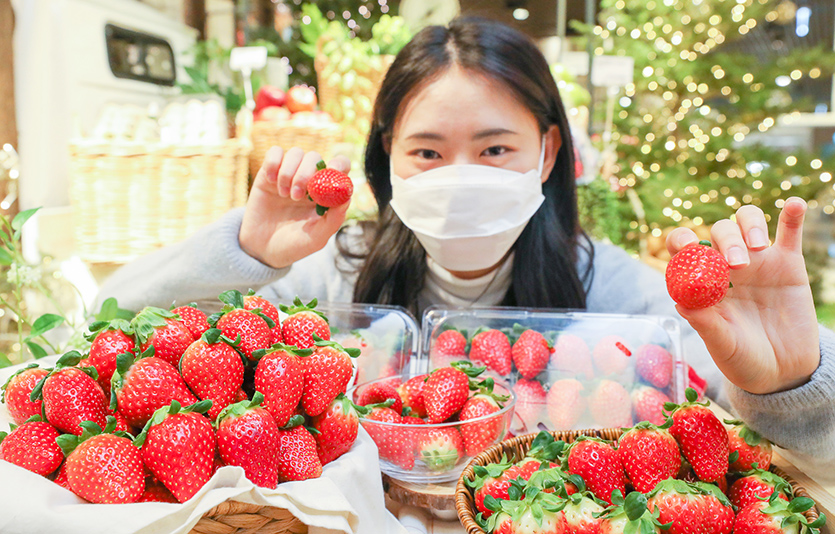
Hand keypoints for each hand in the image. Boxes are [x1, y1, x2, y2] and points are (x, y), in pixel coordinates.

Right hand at [239, 147, 350, 268]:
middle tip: (297, 196)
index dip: (338, 164)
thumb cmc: (294, 245)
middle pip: (315, 158)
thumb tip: (347, 196)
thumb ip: (333, 220)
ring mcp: (289, 175)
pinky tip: (271, 182)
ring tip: (285, 195)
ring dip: (290, 172)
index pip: (340, 167)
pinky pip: (275, 152)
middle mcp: (309, 180)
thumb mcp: (316, 239)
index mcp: (326, 193)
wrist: (261, 250)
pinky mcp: (269, 173)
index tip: (331, 171)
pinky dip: (274, 163)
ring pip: (296, 153)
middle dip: (307, 173)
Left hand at [665, 197, 819, 394]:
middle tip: (737, 263)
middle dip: (724, 240)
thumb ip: (705, 324)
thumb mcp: (722, 345)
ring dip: (749, 225)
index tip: (686, 247)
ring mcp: (758, 261)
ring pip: (747, 222)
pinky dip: (792, 215)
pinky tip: (793, 204)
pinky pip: (790, 232)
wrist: (784, 371)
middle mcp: (727, 265)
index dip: (680, 241)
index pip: (684, 250)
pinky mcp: (788, 263)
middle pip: (718, 232)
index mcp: (703, 281)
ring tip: (757, 248)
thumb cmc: (743, 358)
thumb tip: (680, 303)